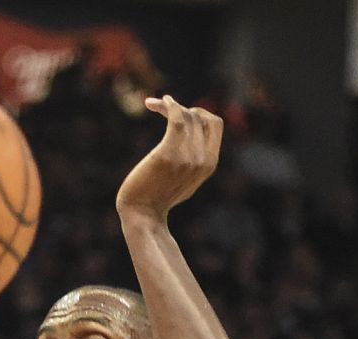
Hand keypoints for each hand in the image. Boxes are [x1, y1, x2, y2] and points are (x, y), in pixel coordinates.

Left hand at [115, 95, 222, 222]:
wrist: (142, 214)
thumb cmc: (158, 196)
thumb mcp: (185, 179)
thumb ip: (195, 159)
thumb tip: (193, 133)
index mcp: (210, 164)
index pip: (215, 124)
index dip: (200, 112)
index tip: (182, 112)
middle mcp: (202, 159)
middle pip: (199, 117)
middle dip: (181, 108)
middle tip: (163, 109)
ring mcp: (187, 157)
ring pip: (186, 116)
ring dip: (169, 106)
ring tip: (154, 104)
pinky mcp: (168, 155)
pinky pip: (175, 120)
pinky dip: (167, 106)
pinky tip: (153, 104)